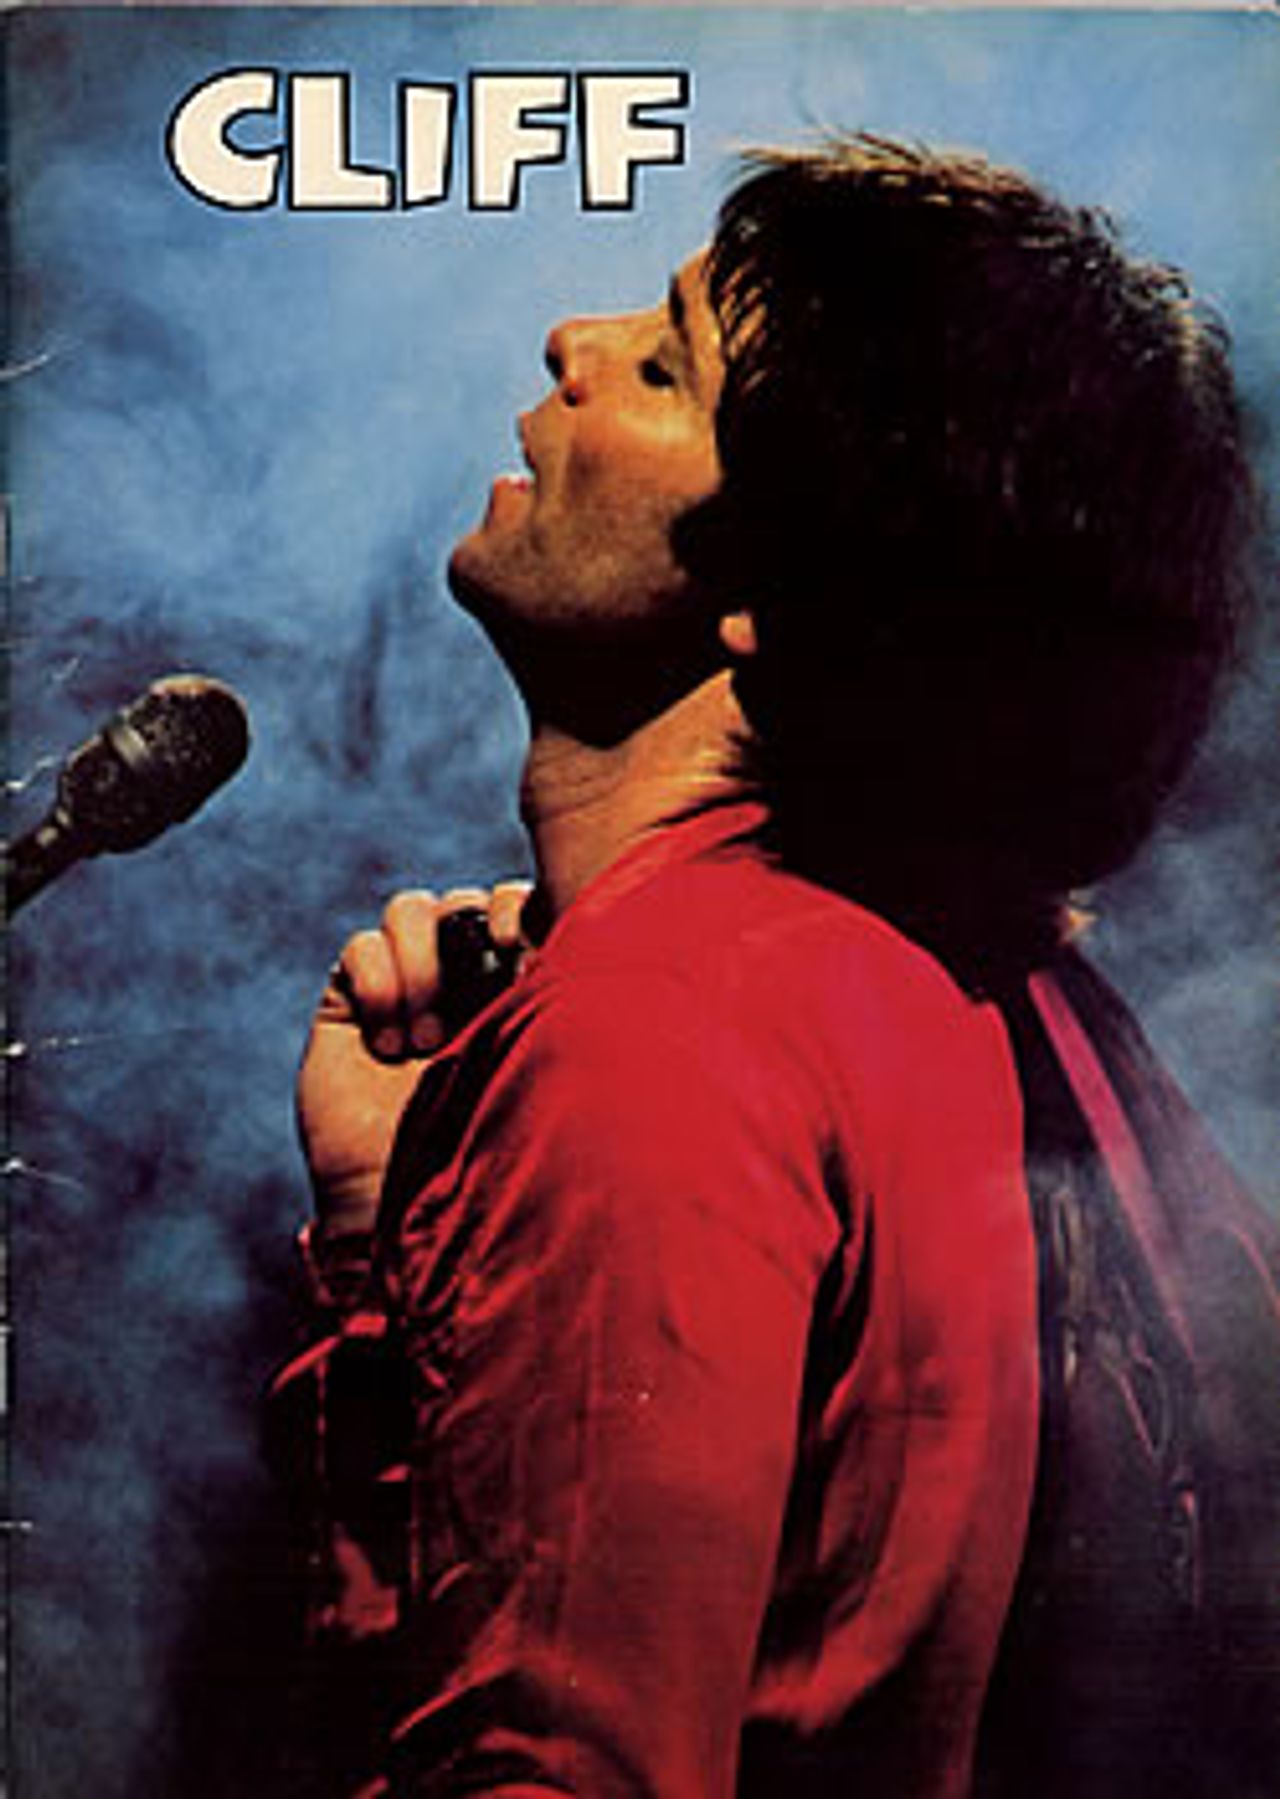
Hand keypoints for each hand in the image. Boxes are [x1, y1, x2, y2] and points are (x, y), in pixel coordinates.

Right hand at [297, 883, 531, 1239]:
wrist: (403, 1205)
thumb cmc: (485, 1150)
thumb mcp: (536, 1073)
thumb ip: (557, 1014)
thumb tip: (594, 955)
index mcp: (516, 981)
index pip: (520, 905)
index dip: (520, 908)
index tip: (524, 948)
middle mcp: (461, 975)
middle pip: (465, 902)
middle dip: (469, 932)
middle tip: (479, 986)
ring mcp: (404, 983)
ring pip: (411, 910)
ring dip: (421, 960)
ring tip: (430, 1036)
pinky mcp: (352, 1000)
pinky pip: (360, 947)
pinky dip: (378, 982)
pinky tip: (389, 1044)